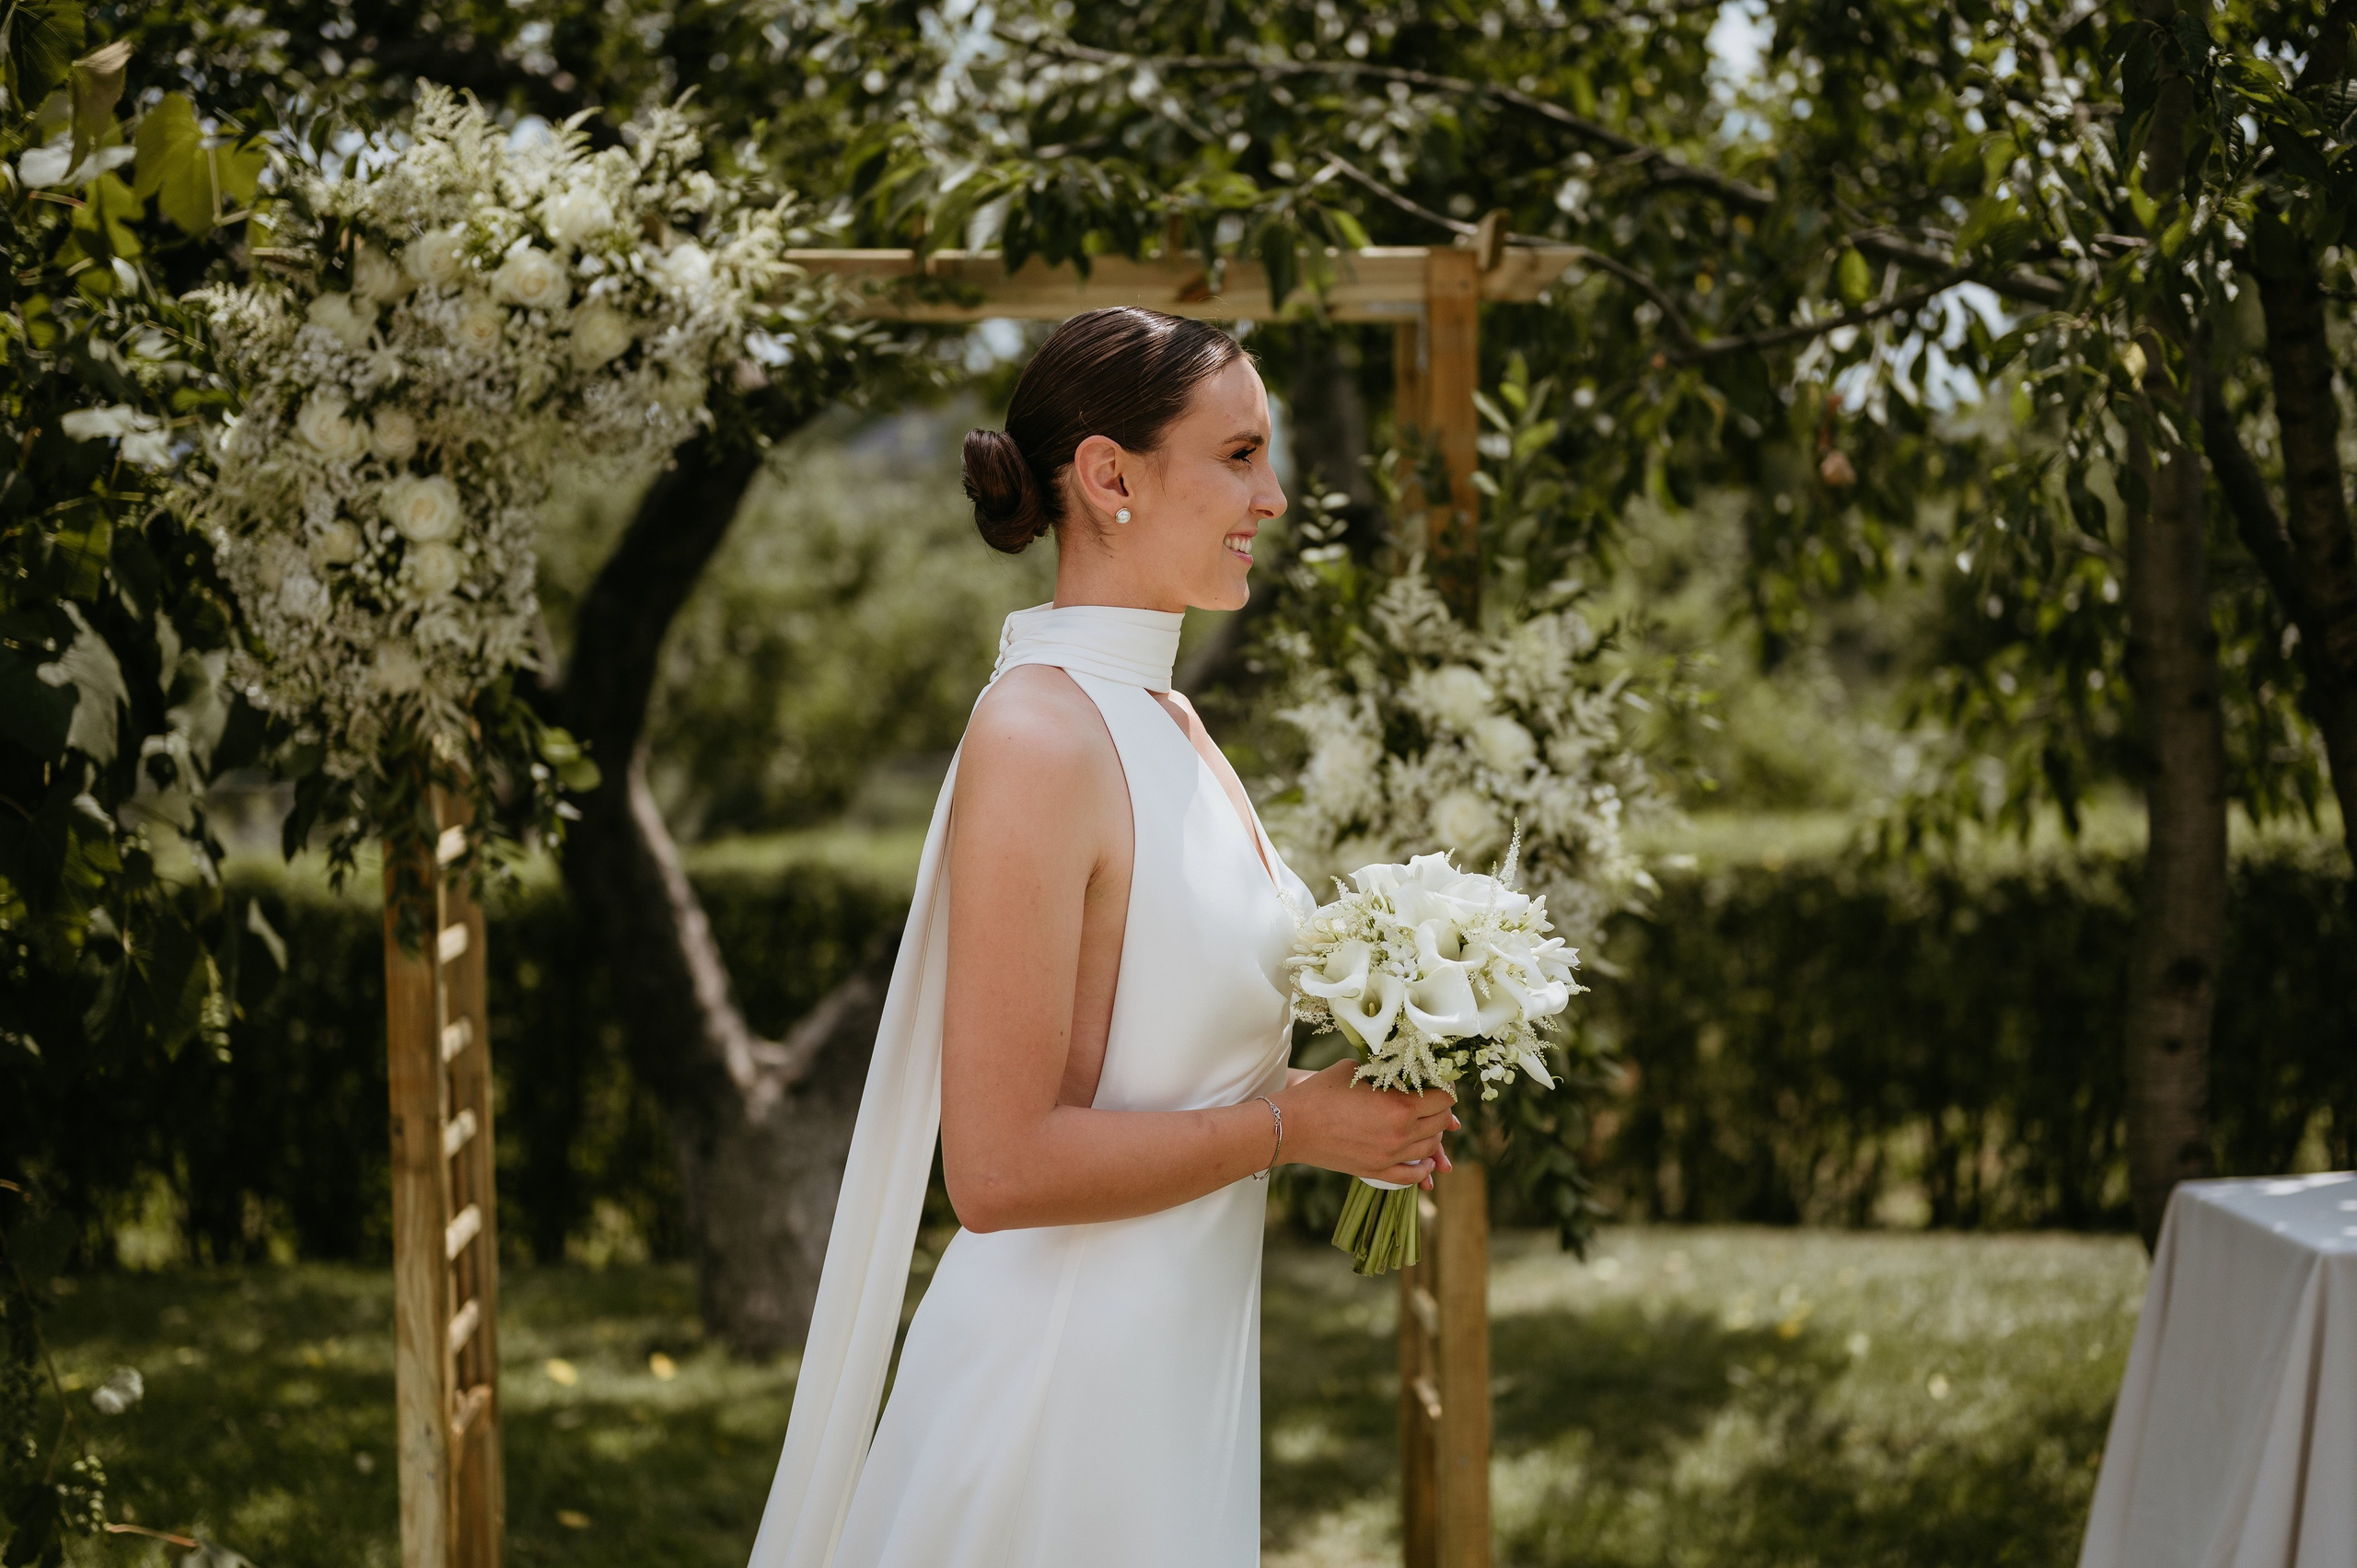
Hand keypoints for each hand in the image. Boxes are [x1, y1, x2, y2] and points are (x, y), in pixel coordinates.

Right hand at [1273, 1060, 1458, 1187]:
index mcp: (1400, 1105)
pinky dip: (1423, 1168)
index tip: (1437, 1083)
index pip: (1445, 1099)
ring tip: (1422, 1123)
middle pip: (1442, 1124)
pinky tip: (1424, 1160)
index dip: (1444, 1088)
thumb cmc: (1321, 1091)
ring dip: (1432, 1134)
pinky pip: (1413, 1175)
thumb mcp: (1357, 1070)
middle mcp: (1402, 1133)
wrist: (1293, 1125)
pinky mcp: (1377, 1171)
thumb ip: (1387, 1073)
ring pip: (1430, 1148)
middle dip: (1440, 1110)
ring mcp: (1391, 1156)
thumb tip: (1405, 1071)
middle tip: (1430, 1100)